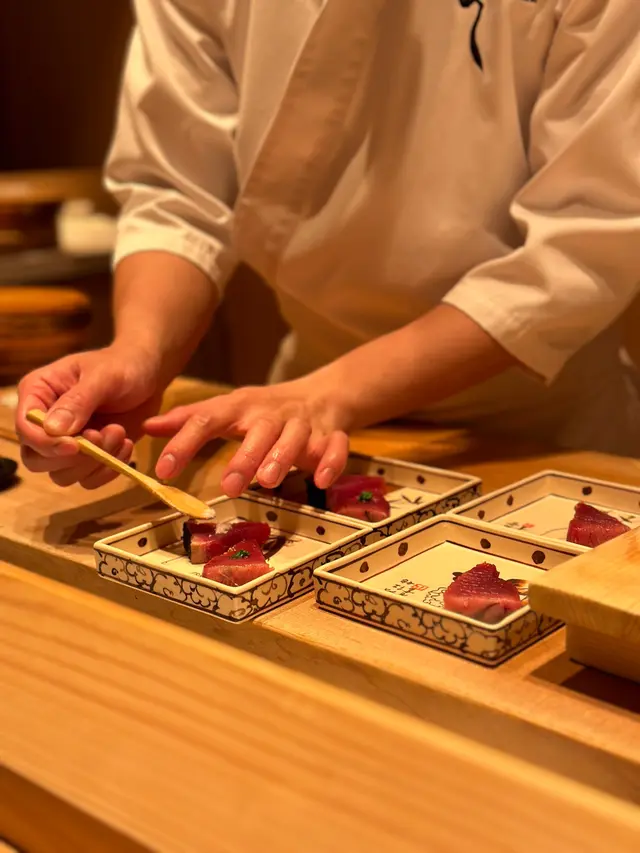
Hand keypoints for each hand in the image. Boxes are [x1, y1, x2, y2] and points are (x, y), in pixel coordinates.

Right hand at [16, 343, 163, 488]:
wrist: (147, 375)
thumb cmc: (122, 366)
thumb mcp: (103, 377)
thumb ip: (78, 401)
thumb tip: (53, 430)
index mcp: (38, 393)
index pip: (25, 428)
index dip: (45, 443)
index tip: (75, 445)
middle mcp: (45, 422)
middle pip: (37, 460)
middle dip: (74, 457)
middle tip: (105, 435)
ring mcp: (65, 443)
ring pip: (62, 475)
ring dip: (94, 463)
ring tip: (120, 433)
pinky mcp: (88, 457)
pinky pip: (87, 480)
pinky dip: (107, 470)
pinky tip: (126, 446)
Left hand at [144, 379, 350, 496]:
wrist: (322, 394)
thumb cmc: (264, 409)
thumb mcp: (227, 409)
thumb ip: (190, 419)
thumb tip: (147, 425)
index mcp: (241, 407)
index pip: (207, 419)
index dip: (185, 442)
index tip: (163, 471)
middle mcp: (271, 414)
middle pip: (258, 431)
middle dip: (244, 457)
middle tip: (228, 486)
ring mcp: (303, 424)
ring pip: (295, 437)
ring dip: (283, 457)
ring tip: (267, 482)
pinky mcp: (331, 435)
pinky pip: (335, 446)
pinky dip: (331, 461)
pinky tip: (320, 480)